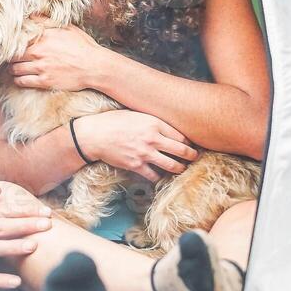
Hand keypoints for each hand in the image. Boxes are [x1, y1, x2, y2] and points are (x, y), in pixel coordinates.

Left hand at [10, 25, 106, 91]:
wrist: (95, 66)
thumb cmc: (83, 46)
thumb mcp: (67, 28)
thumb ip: (47, 21)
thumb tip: (32, 15)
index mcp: (43, 37)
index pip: (17, 39)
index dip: (12, 43)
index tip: (10, 46)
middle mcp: (39, 52)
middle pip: (13, 55)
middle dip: (11, 57)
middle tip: (11, 59)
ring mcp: (41, 68)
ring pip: (15, 69)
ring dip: (13, 70)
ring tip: (14, 69)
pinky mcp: (45, 81)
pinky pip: (23, 82)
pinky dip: (18, 80)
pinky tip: (20, 79)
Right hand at [71, 110, 198, 182]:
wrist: (94, 135)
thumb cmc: (114, 121)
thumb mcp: (137, 114)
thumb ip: (154, 121)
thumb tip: (168, 128)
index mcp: (154, 123)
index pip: (181, 135)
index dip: (189, 141)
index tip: (192, 144)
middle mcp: (152, 139)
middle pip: (181, 151)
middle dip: (192, 156)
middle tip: (195, 157)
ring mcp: (145, 154)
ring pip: (172, 166)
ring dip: (180, 169)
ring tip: (182, 168)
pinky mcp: (136, 166)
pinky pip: (154, 175)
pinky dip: (159, 177)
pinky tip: (161, 176)